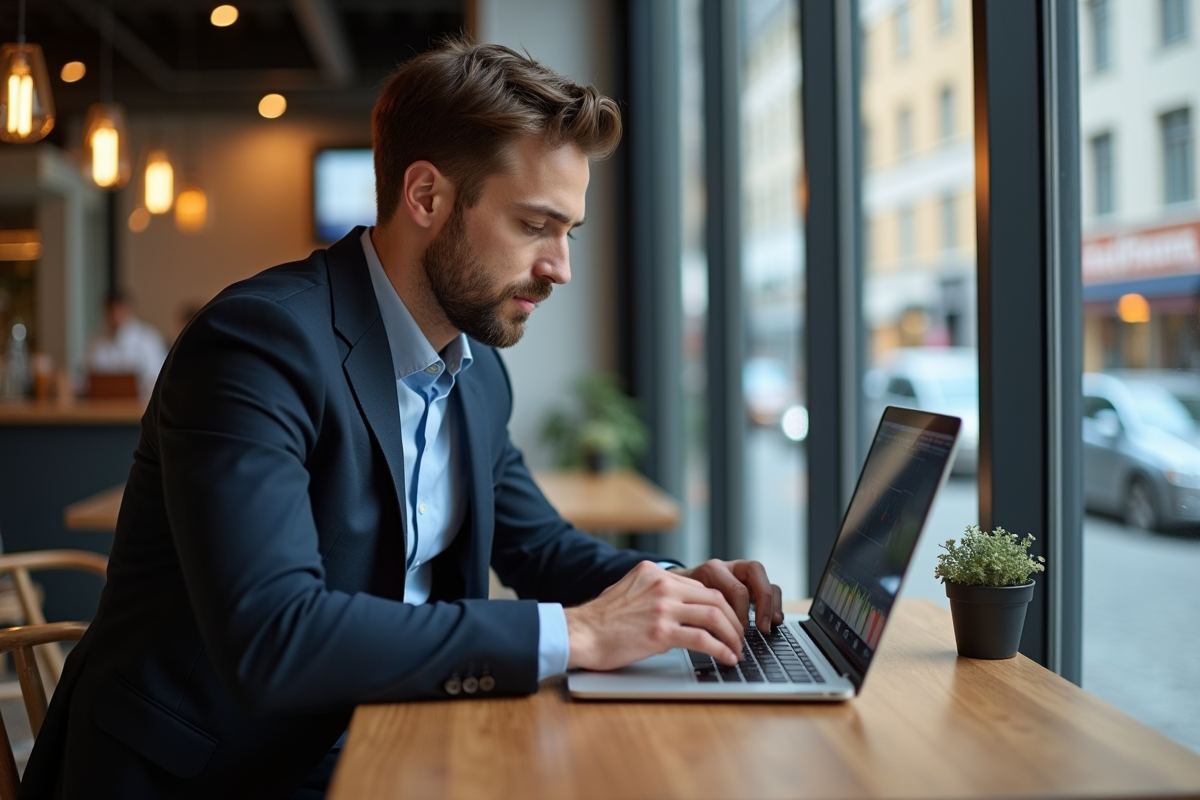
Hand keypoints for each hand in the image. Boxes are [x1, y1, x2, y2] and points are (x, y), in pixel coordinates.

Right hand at [564, 561, 743, 670]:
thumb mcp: (629, 591)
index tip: (728, 623)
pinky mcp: (660, 631)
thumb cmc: (599, 620)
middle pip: (714, 598)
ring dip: (731, 636)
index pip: (701, 586)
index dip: (721, 607)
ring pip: (714, 616)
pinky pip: (702, 639)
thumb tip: (677, 611)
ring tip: (736, 650)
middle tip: (739, 638)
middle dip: (733, 621)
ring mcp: (662, 607)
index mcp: (655, 573)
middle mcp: (661, 585)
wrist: (579, 633)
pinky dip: (720, 650)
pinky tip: (726, 659)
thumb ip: (653, 594)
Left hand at [668, 559, 782, 633]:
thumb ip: (701, 617)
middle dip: (763, 601)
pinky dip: (774, 604)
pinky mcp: (751, 584)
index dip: (742, 613)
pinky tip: (775, 621)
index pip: (736, 589)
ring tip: (774, 623)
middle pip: (756, 571)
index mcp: (712, 570)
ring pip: (766, 579)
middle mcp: (729, 567)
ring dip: (772, 603)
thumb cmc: (682, 599)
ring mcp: (742, 574)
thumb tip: (717, 642)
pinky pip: (769, 588)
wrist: (678, 587)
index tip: (740, 633)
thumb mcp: (687, 605)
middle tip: (763, 627)